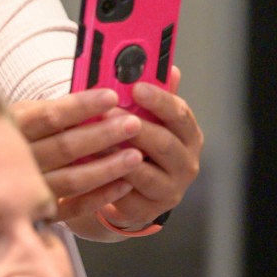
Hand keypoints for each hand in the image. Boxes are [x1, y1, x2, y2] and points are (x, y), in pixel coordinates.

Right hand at [12, 89, 143, 221]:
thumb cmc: (12, 136)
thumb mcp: (20, 115)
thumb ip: (51, 110)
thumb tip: (99, 100)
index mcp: (11, 129)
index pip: (50, 116)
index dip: (82, 106)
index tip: (112, 97)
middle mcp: (18, 161)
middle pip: (66, 147)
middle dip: (103, 134)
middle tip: (133, 123)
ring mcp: (30, 189)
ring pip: (74, 180)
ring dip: (108, 167)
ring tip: (136, 155)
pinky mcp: (43, 212)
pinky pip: (76, 207)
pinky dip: (101, 197)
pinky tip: (124, 185)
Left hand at [101, 65, 203, 229]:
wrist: (133, 188)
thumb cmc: (137, 141)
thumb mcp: (146, 116)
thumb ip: (152, 95)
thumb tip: (168, 66)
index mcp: (187, 134)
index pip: (180, 114)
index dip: (159, 100)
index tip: (137, 86)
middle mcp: (186, 163)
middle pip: (165, 144)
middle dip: (134, 127)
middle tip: (108, 113)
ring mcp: (169, 189)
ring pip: (144, 171)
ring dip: (118, 155)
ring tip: (95, 139)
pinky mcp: (147, 210)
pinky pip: (126, 194)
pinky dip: (107, 179)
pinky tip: (89, 166)